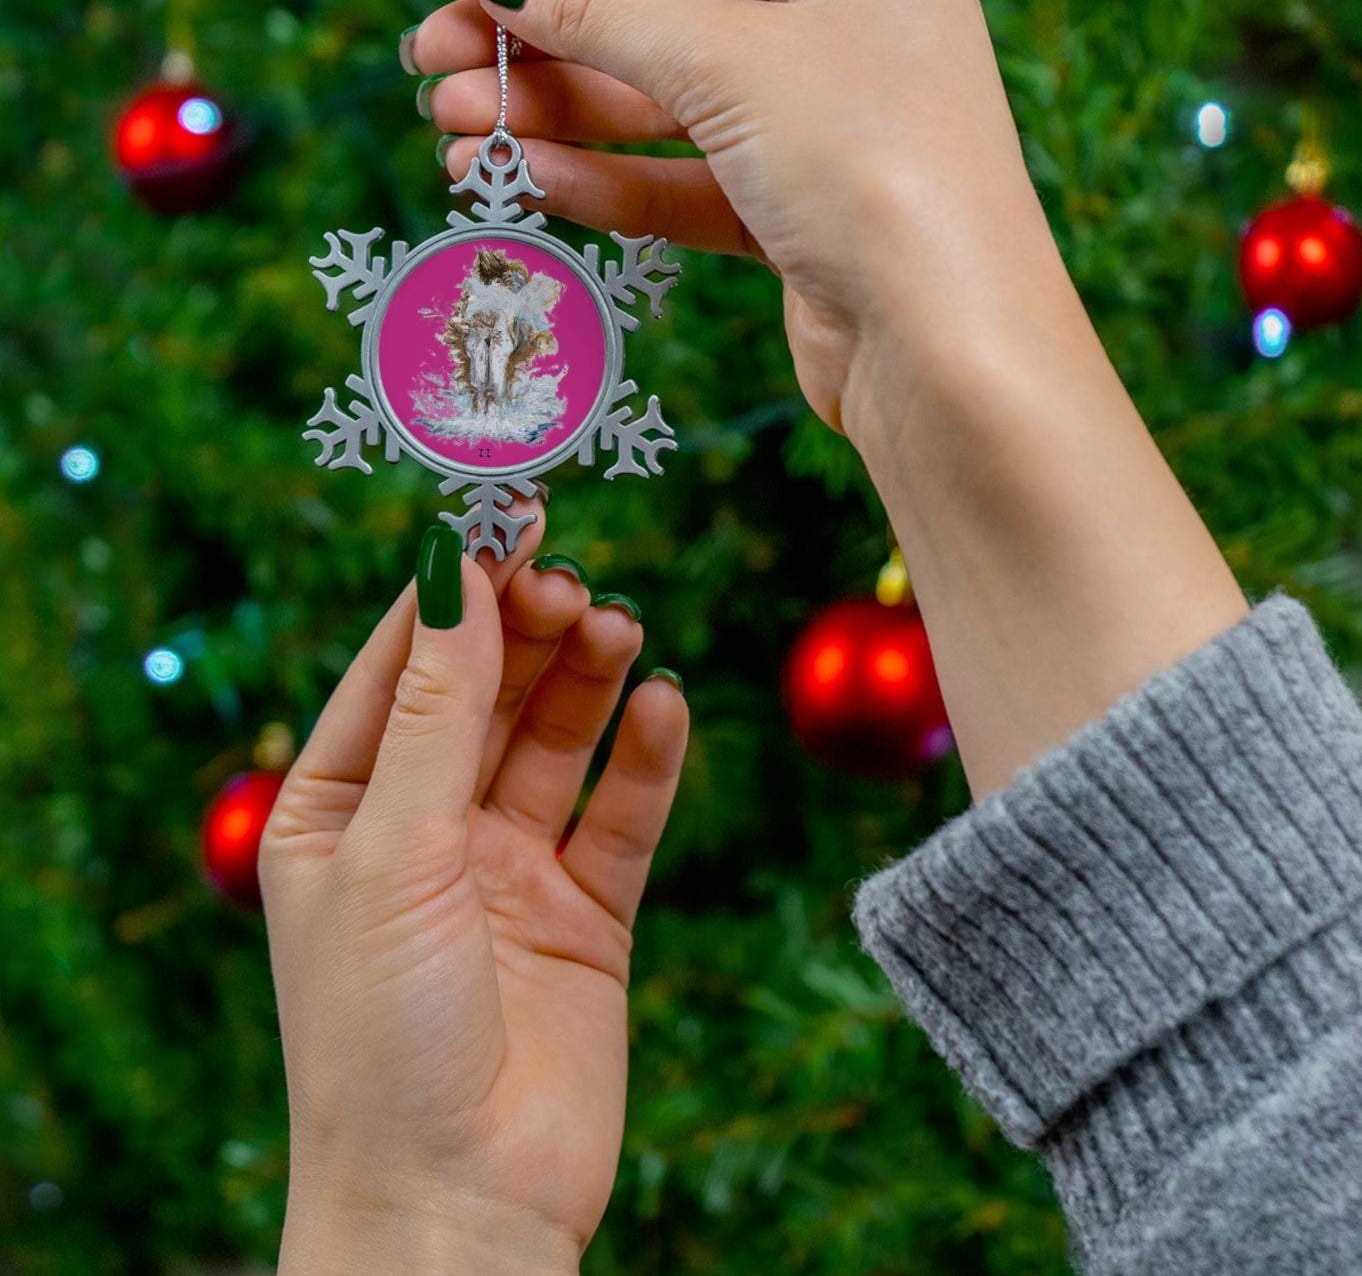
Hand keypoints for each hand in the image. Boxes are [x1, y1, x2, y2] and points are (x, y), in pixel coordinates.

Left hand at [259, 507, 687, 1269]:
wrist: (458, 1206)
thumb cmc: (380, 1036)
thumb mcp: (393, 850)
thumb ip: (437, 710)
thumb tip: (455, 569)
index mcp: (339, 809)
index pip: (400, 666)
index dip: (453, 588)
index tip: (506, 513)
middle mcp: (424, 829)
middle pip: (486, 692)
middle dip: (527, 630)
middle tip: (572, 582)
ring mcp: (508, 869)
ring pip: (556, 741)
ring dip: (588, 680)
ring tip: (618, 629)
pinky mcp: (586, 913)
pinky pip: (622, 814)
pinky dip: (646, 759)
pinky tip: (664, 708)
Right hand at [411, 0, 1055, 434]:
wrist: (947, 356)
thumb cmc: (873, 172)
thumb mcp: (728, 64)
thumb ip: (601, 10)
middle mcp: (845, 30)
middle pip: (660, 20)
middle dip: (543, 46)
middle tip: (431, 67)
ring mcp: (821, 129)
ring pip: (663, 110)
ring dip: (557, 120)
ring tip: (454, 134)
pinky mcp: (797, 218)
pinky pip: (684, 184)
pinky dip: (607, 183)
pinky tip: (527, 181)